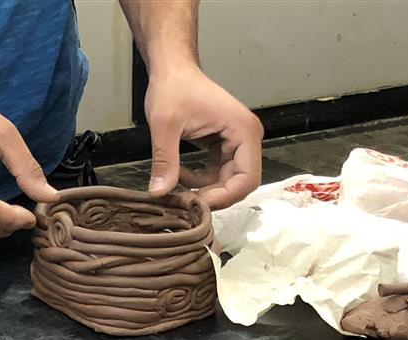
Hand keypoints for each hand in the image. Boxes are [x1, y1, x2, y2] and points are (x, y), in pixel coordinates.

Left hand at [145, 66, 263, 209]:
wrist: (172, 69)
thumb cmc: (173, 87)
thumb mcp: (165, 125)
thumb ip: (165, 161)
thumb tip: (160, 193)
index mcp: (243, 131)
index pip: (247, 179)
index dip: (224, 197)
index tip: (197, 203)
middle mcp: (247, 138)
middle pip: (239, 183)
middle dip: (212, 196)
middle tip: (184, 201)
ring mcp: (236, 142)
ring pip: (227, 181)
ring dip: (204, 189)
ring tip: (177, 186)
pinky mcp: (224, 146)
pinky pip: (217, 173)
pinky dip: (200, 179)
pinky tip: (179, 173)